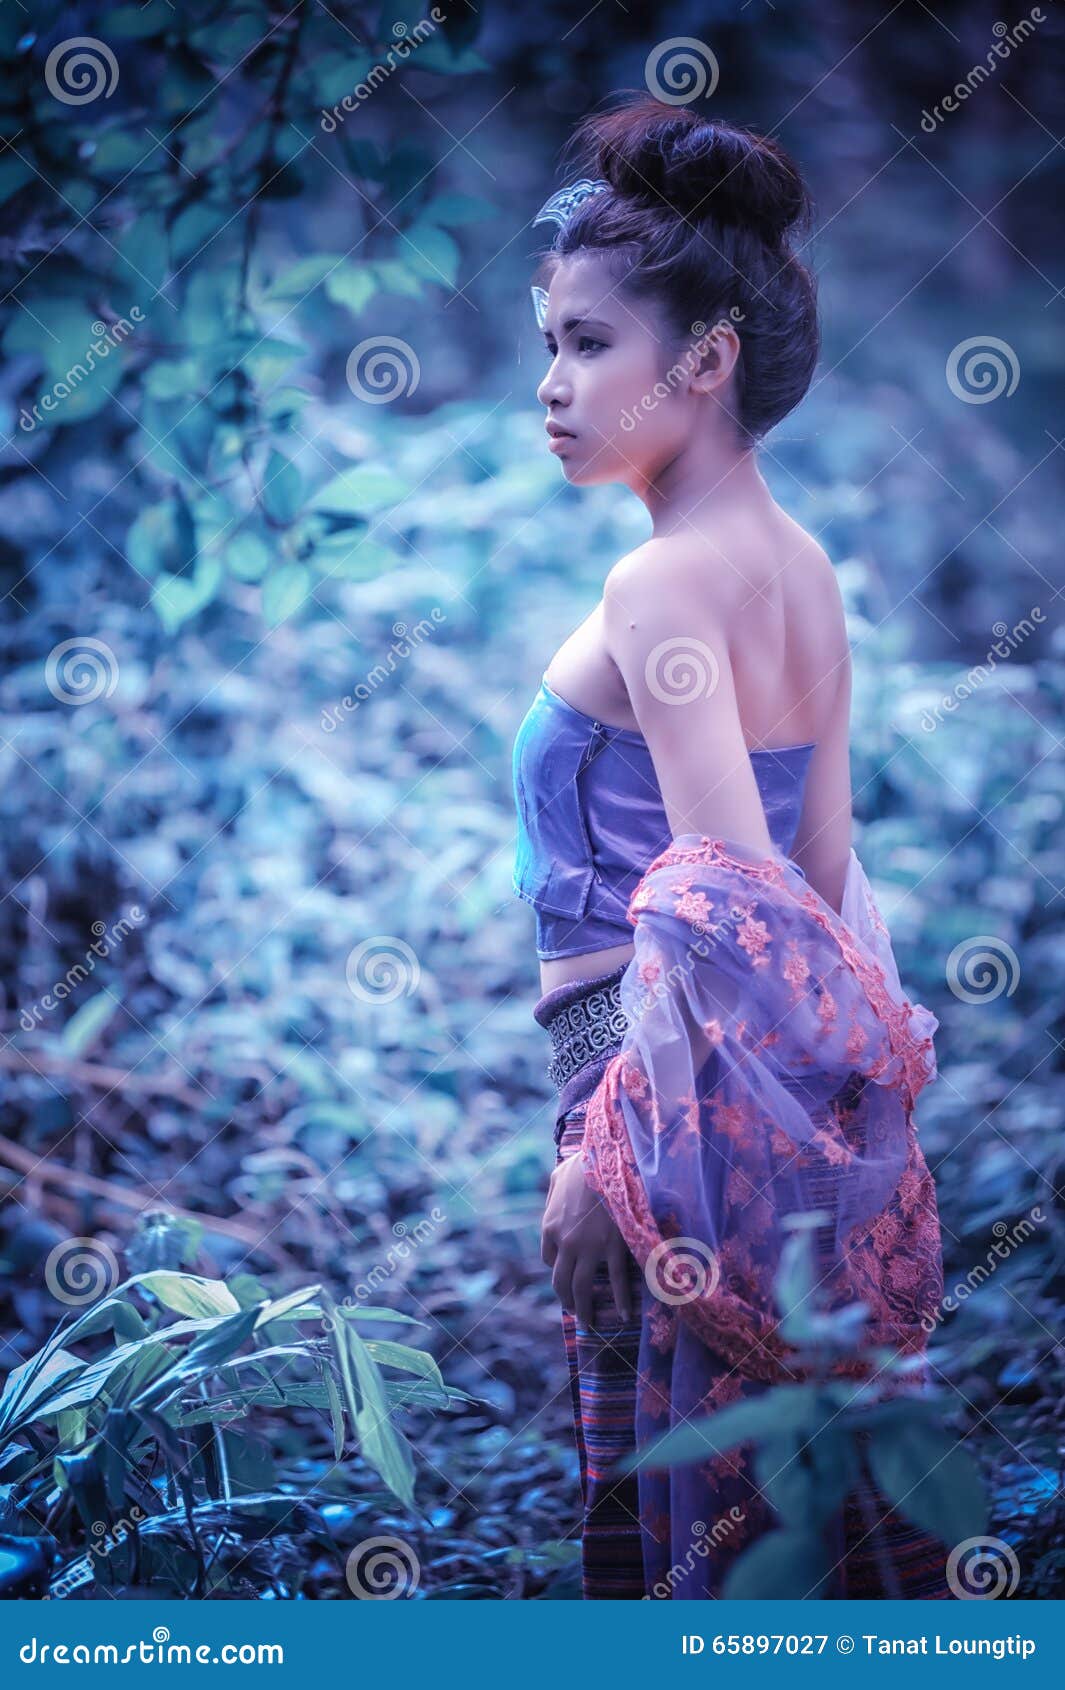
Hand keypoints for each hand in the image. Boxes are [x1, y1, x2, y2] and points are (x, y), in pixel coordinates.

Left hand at [540, 1149, 634, 1327]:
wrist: (608, 1159)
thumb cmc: (584, 1163)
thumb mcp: (557, 1177)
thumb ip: (552, 1195)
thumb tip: (553, 1202)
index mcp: (549, 1226)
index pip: (549, 1259)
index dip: (558, 1267)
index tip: (568, 1271)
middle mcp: (565, 1242)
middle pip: (560, 1281)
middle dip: (567, 1299)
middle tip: (575, 1311)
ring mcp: (589, 1248)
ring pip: (581, 1288)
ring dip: (584, 1309)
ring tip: (588, 1323)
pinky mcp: (614, 1247)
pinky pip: (616, 1281)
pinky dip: (621, 1301)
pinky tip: (624, 1315)